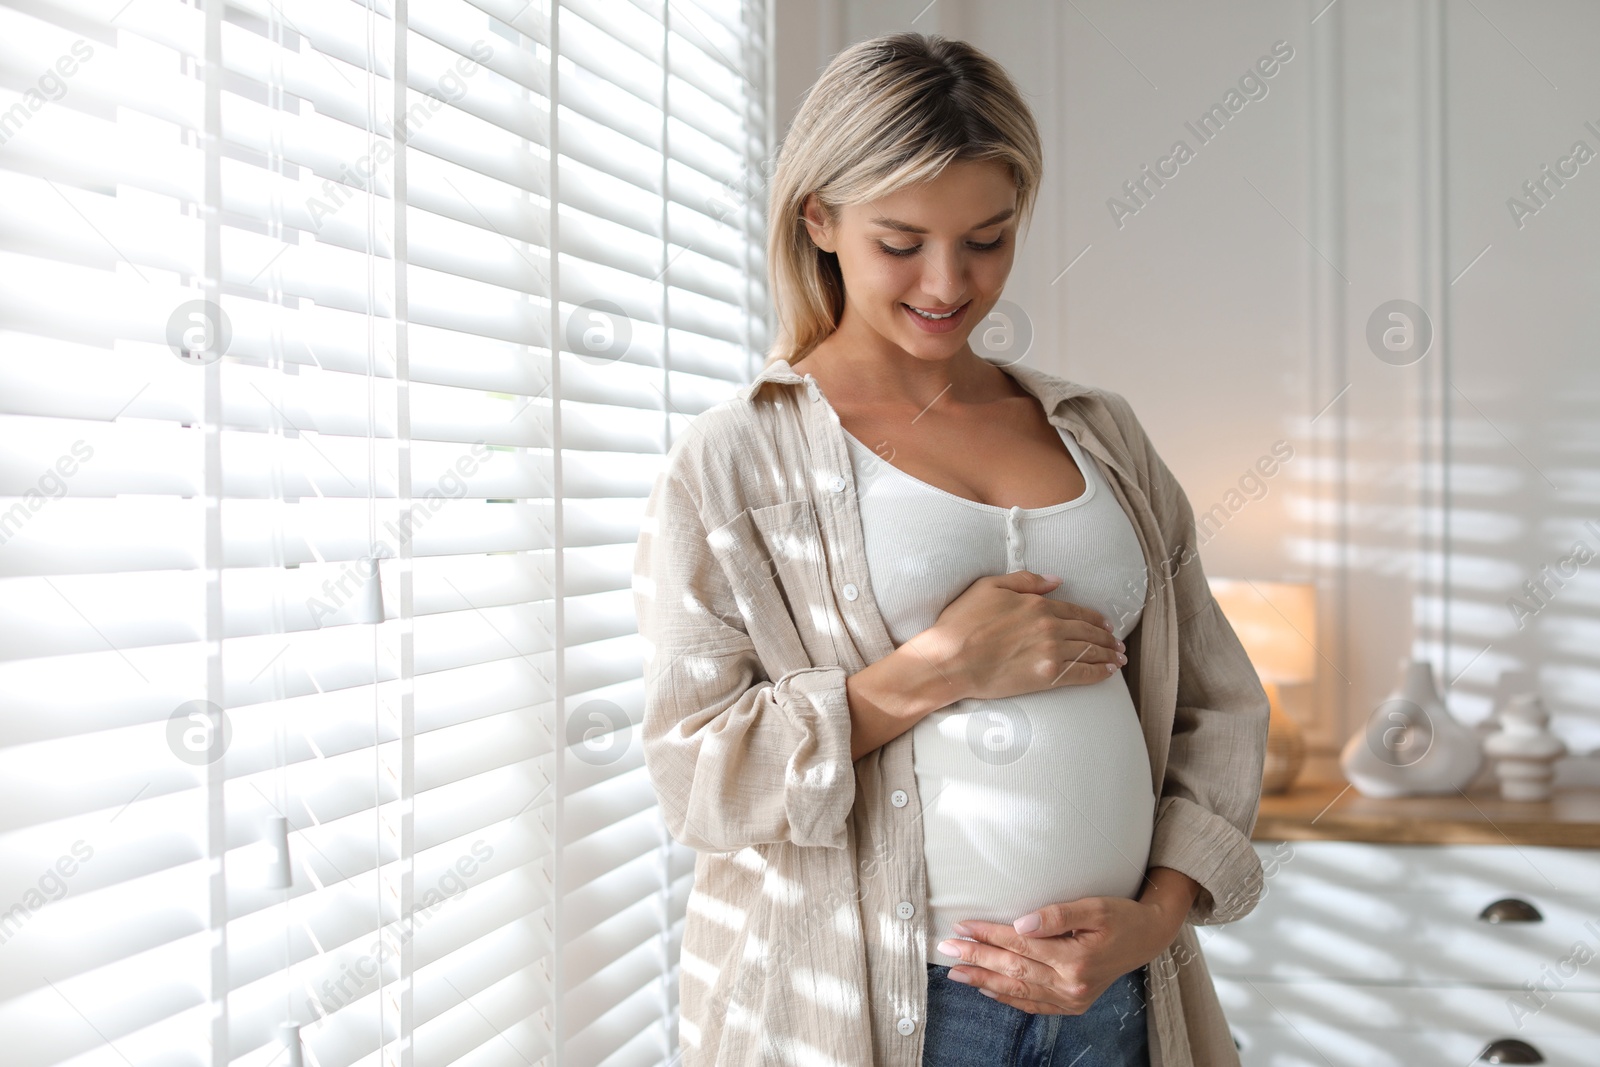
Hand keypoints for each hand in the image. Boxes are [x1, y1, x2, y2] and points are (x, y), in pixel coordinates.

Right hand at [921, 570, 1125, 702]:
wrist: (951, 659)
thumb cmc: (962, 622)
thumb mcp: (989, 586)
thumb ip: (1026, 581)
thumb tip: (1056, 580)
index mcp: (1038, 605)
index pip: (1076, 611)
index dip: (1094, 619)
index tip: (1106, 625)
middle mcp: (1050, 627)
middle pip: (1088, 632)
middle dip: (1107, 638)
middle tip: (1118, 644)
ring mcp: (1052, 653)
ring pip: (1090, 651)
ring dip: (1108, 655)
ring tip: (1118, 658)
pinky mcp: (1048, 676)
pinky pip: (1083, 673)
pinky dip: (1099, 672)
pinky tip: (1108, 673)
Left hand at [933, 894, 1183, 1014]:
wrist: (1148, 939)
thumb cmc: (1121, 917)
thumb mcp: (1095, 907)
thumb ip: (1058, 915)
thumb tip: (1022, 924)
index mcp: (1075, 959)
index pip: (1019, 945)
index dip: (988, 934)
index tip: (961, 925)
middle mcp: (1072, 985)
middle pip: (1013, 969)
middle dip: (977, 958)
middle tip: (946, 948)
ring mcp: (1072, 999)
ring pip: (1019, 990)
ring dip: (984, 981)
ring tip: (956, 973)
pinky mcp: (1073, 1004)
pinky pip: (1034, 1005)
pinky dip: (1008, 998)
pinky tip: (988, 990)